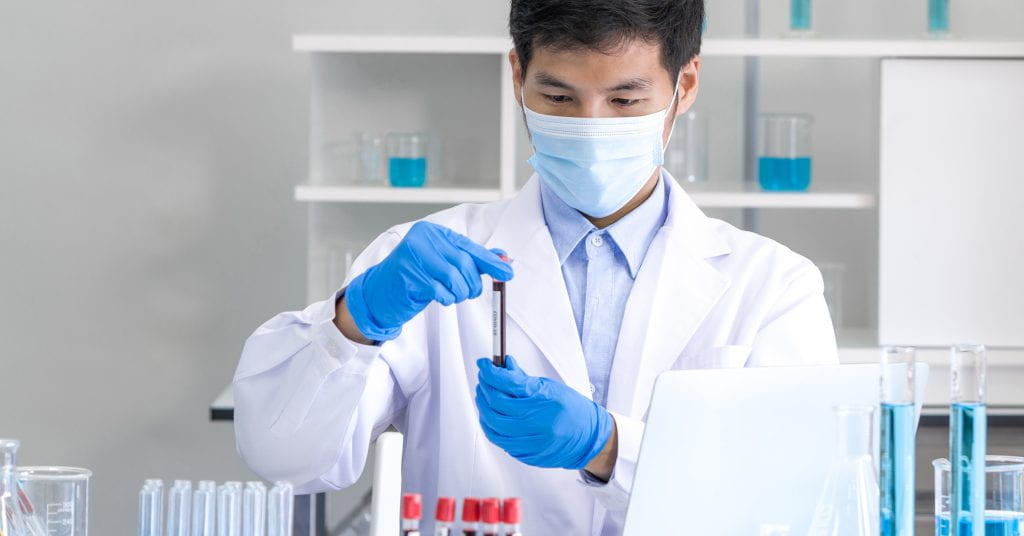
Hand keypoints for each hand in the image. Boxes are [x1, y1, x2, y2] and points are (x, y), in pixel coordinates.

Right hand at [345, 221, 512, 340]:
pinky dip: (446, 298)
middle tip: (469, 293)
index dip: (489, 262)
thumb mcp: (444, 265)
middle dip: (472, 283)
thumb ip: (471, 259)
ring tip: (451, 295)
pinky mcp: (407, 275)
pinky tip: (439, 297)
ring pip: (454, 278)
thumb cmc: (415, 278)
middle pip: (463, 263)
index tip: (508, 273)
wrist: (379, 294)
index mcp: (433, 232)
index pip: (468, 247)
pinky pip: (440, 291)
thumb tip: (502, 258)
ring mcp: (412, 256)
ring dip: (458, 293)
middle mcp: (422, 239)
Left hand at [475, 356, 613, 469]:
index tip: (483, 365)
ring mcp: (532, 441)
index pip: (508, 383)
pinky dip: (491, 428)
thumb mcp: (550, 388)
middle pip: (496, 405)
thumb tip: (503, 366)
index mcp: (544, 400)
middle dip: (485, 389)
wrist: (589, 437)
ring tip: (484, 398)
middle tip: (483, 380)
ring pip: (493, 426)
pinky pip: (500, 441)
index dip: (490, 372)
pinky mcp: (528, 454)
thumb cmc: (572, 410)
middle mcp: (537, 422)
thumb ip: (524, 380)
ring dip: (483, 410)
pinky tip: (491, 419)